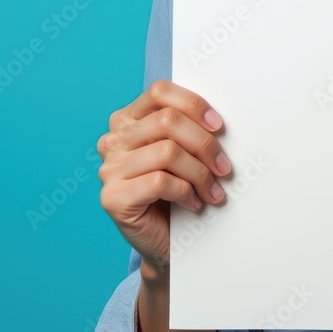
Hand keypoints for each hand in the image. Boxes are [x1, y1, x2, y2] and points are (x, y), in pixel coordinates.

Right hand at [96, 79, 231, 271]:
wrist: (163, 239)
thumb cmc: (175, 189)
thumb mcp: (181, 150)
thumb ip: (186, 127)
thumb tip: (216, 118)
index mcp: (127, 119)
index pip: (159, 92)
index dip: (193, 104)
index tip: (218, 125)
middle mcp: (113, 140)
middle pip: (168, 121)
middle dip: (204, 143)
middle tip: (223, 167)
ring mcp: (109, 169)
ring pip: (168, 152)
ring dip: (200, 172)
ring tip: (213, 190)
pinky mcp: (112, 198)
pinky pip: (160, 181)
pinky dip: (186, 191)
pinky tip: (194, 203)